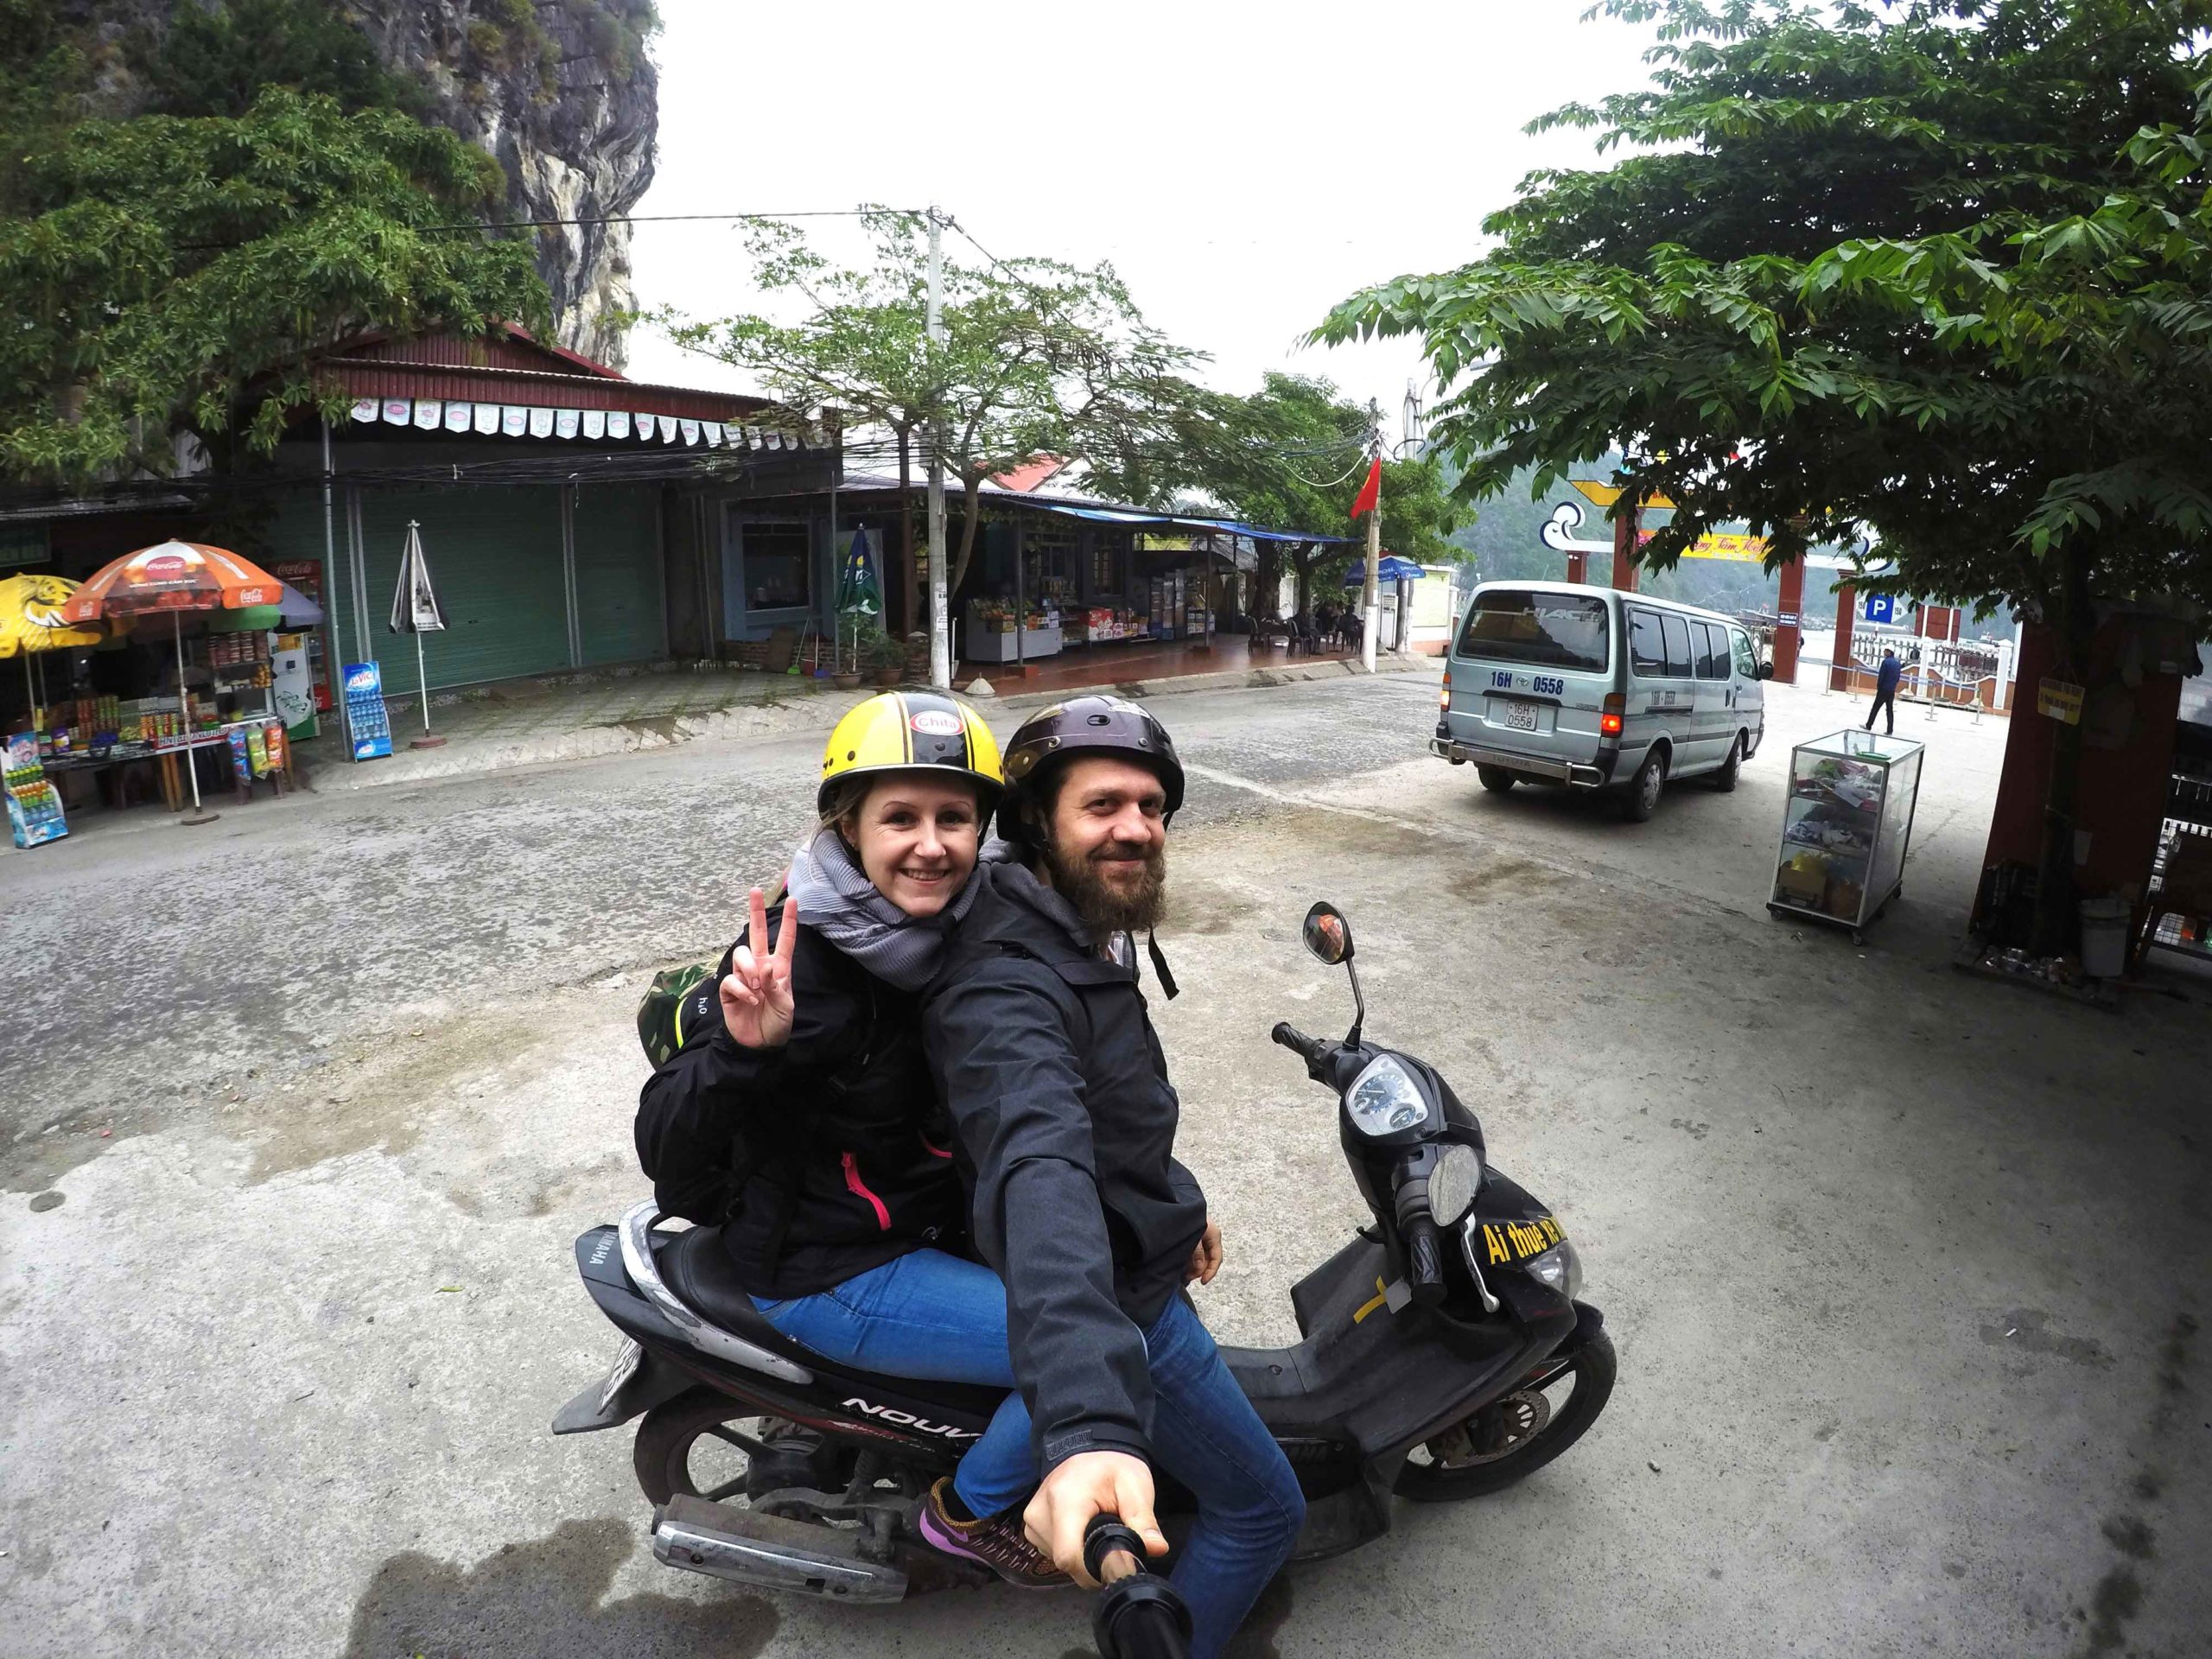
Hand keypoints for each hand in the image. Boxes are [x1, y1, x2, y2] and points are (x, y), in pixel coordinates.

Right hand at [719, 887, 797, 1048]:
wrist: (760, 1043)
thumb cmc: (777, 1023)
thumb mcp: (785, 1005)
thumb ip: (775, 985)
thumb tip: (764, 965)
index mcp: (779, 968)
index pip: (784, 940)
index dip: (788, 921)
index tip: (793, 900)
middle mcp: (760, 967)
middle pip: (755, 934)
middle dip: (755, 911)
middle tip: (754, 891)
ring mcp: (744, 976)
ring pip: (741, 955)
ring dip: (750, 969)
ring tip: (757, 990)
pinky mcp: (729, 989)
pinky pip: (732, 978)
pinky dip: (741, 989)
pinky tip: (750, 1000)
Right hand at [1024, 1451, 1167, 1588]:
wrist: (1089, 1450)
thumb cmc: (1113, 1466)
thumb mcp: (1135, 1486)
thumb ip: (1143, 1520)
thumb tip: (1156, 1549)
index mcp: (1064, 1501)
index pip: (1069, 1556)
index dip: (1094, 1570)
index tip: (1116, 1564)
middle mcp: (1040, 1513)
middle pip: (1067, 1563)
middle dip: (1093, 1562)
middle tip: (1112, 1540)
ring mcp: (1031, 1521)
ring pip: (1060, 1562)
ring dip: (1082, 1556)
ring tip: (1096, 1529)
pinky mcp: (1030, 1527)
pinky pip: (1053, 1553)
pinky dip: (1072, 1549)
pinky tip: (1082, 1530)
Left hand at [1185, 1220, 1222, 1285]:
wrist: (1177, 1203)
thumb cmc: (1188, 1217)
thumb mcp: (1194, 1235)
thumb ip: (1197, 1252)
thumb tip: (1199, 1266)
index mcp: (1214, 1235)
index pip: (1216, 1258)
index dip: (1211, 1272)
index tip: (1203, 1282)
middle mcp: (1210, 1237)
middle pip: (1209, 1260)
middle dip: (1200, 1270)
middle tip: (1188, 1277)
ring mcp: (1202, 1238)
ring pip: (1202, 1258)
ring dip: (1194, 1266)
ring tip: (1184, 1272)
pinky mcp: (1194, 1238)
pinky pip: (1195, 1253)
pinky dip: (1190, 1260)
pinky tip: (1183, 1264)